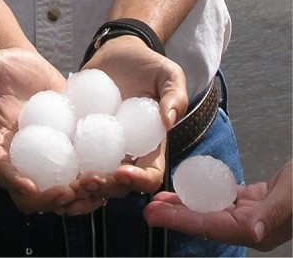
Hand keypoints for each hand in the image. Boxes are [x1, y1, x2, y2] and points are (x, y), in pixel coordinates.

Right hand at [0, 47, 76, 212]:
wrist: (28, 69)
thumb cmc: (3, 69)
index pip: (0, 170)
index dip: (12, 181)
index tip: (30, 186)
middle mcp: (21, 157)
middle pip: (29, 193)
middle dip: (47, 198)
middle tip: (69, 192)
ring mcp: (45, 156)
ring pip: (56, 188)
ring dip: (74, 195)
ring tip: (92, 187)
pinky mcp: (65, 149)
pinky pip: (76, 170)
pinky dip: (89, 177)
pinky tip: (106, 174)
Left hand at [60, 36, 187, 214]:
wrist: (116, 55)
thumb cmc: (146, 66)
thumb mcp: (168, 75)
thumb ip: (175, 96)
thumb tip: (168, 121)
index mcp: (149, 147)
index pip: (150, 174)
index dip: (139, 180)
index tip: (121, 171)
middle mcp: (125, 154)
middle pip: (118, 186)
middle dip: (104, 189)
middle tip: (87, 181)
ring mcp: (100, 150)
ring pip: (93, 182)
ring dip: (81, 193)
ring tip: (67, 189)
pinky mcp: (79, 140)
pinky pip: (71, 162)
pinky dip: (62, 175)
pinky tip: (48, 178)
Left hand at [144, 160, 291, 251]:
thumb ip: (274, 212)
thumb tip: (253, 233)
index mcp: (256, 229)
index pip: (209, 226)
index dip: (180, 221)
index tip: (154, 215)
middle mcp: (249, 226)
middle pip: (203, 220)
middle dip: (174, 215)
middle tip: (148, 209)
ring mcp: (250, 213)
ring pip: (210, 209)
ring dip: (185, 204)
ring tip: (160, 199)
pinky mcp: (252, 201)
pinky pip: (222, 198)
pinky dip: (203, 192)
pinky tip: (188, 189)